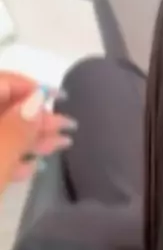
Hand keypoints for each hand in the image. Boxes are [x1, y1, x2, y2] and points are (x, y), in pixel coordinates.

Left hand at [0, 72, 76, 192]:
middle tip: (68, 126)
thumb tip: (39, 98)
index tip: (63, 99)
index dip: (33, 88)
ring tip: (62, 144)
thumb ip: (21, 125)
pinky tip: (32, 166)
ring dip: (29, 138)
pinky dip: (10, 156)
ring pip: (0, 132)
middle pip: (3, 107)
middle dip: (35, 118)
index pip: (4, 82)